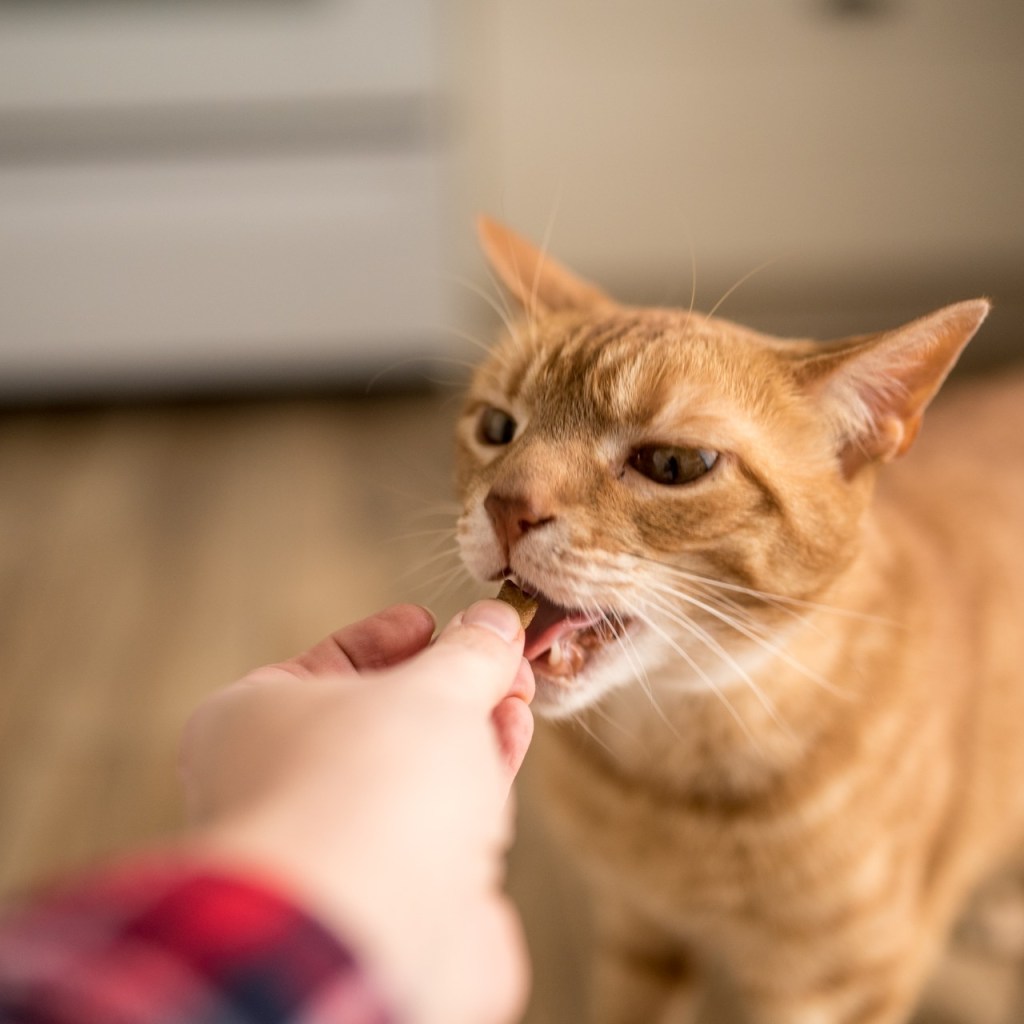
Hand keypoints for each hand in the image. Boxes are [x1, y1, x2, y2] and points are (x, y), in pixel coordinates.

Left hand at [179, 601, 535, 1023]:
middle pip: (381, 716)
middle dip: (448, 681)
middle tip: (497, 652)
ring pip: (417, 769)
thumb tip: (494, 621)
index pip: (325, 664)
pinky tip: (513, 734)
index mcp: (253, 723)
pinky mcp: (399, 893)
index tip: (436, 622)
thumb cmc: (367, 787)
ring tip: (516, 691)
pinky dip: (482, 776)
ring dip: (473, 725)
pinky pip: (446, 819)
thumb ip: (467, 653)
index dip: (387, 637)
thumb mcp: (428, 690)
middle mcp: (288, 785)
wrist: (366, 936)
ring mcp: (344, 844)